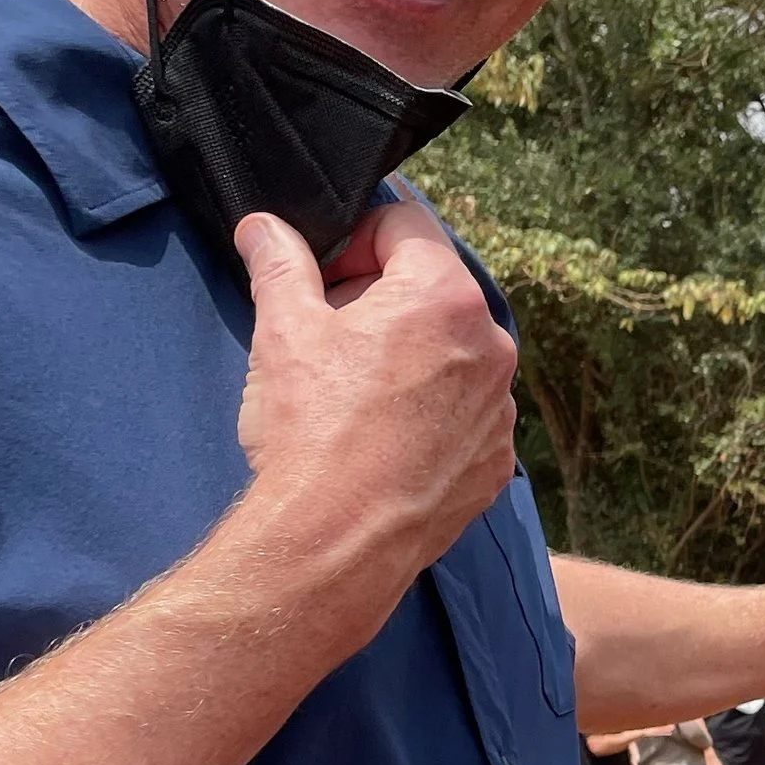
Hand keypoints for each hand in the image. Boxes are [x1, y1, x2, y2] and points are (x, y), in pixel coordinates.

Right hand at [233, 199, 518, 622]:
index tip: (326, 280)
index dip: (356, 242)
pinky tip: (382, 438)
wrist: (338, 538)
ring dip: (407, 356)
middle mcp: (492, 345)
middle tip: (329, 340)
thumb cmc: (313, 430)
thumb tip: (263, 227)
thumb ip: (278, 263)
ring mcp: (501, 407)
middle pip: (432, 289)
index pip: (406, 225)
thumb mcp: (283, 330)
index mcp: (445, 297)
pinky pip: (464, 411)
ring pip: (451, 351)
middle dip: (379, 300)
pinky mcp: (497, 459)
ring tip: (353, 397)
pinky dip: (429, 412)